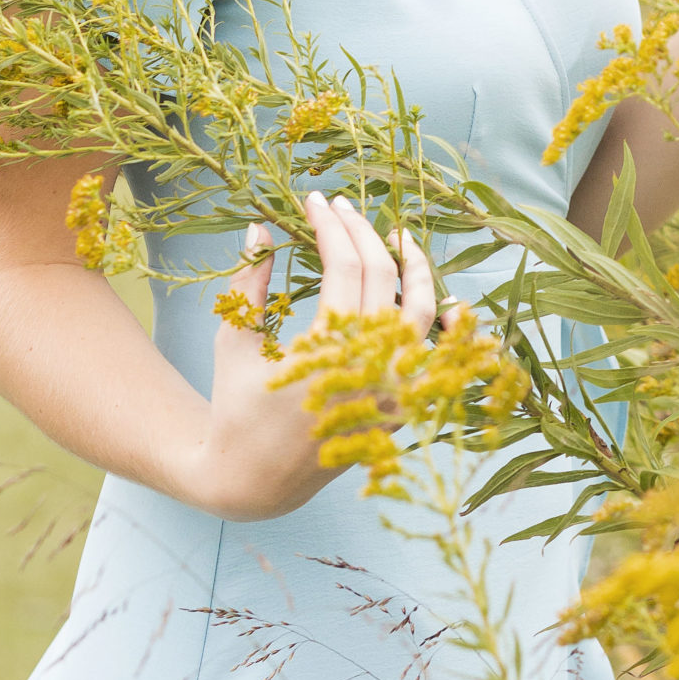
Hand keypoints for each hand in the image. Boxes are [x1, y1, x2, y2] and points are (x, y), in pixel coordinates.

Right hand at [183, 191, 437, 521]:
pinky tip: (443, 299)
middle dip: (365, 232)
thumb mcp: (234, 340)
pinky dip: (444, 328)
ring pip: (423, 313)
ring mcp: (391, 391)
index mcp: (324, 350)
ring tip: (397, 235)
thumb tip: (258, 228)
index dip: (331, 225)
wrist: (254, 479)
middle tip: (344, 206)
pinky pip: (435, 359)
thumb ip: (249, 282)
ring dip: (415, 267)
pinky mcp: (401, 409)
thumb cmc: (236, 405)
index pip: (344, 266)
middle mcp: (368, 368)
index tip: (316, 200)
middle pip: (384, 278)